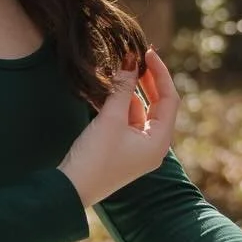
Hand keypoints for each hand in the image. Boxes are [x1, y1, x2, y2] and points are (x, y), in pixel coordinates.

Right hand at [57, 48, 178, 207]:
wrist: (71, 189)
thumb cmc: (94, 157)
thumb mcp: (110, 119)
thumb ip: (122, 89)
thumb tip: (130, 62)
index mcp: (159, 141)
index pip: (170, 99)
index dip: (161, 73)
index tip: (148, 53)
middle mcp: (154, 146)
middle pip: (159, 105)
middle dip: (148, 81)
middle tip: (137, 57)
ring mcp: (139, 149)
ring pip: (141, 112)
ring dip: (132, 92)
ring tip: (121, 69)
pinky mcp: (123, 150)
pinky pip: (128, 121)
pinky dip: (121, 105)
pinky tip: (110, 91)